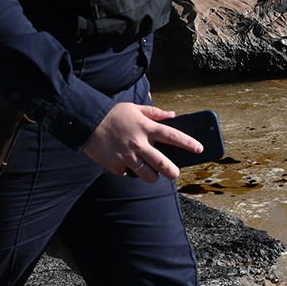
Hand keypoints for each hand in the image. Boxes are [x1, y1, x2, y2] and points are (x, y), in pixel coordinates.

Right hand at [83, 101, 200, 181]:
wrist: (87, 122)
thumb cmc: (112, 114)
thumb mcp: (134, 108)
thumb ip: (154, 112)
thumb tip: (172, 115)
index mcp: (146, 128)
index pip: (172, 136)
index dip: (188, 143)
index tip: (199, 149)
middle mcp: (139, 143)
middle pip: (163, 164)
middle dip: (173, 172)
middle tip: (175, 173)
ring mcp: (127, 156)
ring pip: (148, 175)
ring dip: (153, 177)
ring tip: (153, 174)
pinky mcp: (116, 165)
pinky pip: (127, 174)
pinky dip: (128, 171)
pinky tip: (125, 164)